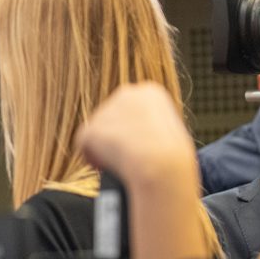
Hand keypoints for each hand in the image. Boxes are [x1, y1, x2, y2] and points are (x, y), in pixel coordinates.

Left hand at [77, 82, 196, 189]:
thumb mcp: (170, 132)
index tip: (142, 144)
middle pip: (113, 117)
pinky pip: (85, 147)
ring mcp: (106, 110)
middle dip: (117, 136)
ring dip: (106, 149)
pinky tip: (110, 166)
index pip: (133, 109)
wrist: (163, 164)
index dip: (136, 129)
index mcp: (150, 92)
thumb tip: (138, 138)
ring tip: (124, 163)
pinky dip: (94, 159)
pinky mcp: (90, 128)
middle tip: (129, 156)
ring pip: (99, 132)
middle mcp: (126, 94)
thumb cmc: (174, 157)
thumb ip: (150, 126)